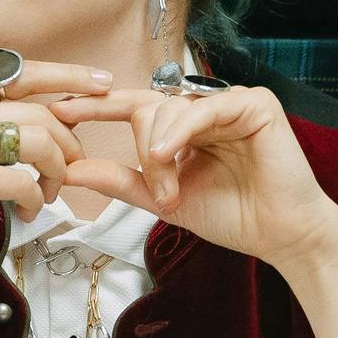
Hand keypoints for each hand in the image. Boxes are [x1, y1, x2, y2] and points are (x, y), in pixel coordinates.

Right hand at [0, 64, 107, 292]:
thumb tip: (51, 117)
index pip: (21, 72)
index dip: (69, 77)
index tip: (104, 85)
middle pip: (39, 113)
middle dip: (67, 146)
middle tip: (66, 176)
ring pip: (38, 142)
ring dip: (56, 174)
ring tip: (46, 196)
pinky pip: (23, 180)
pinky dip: (35, 200)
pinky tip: (25, 214)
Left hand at [53, 81, 337, 269]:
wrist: (281, 236)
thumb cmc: (232, 216)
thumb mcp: (164, 200)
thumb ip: (121, 181)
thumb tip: (71, 171)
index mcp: (183, 127)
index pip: (132, 107)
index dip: (94, 108)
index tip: (56, 112)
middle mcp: (204, 108)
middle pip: (147, 108)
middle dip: (143, 152)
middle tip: (161, 194)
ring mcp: (230, 101)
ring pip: (170, 107)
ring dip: (161, 150)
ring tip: (172, 189)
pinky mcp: (255, 103)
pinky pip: (204, 107)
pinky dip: (182, 130)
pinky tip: (171, 153)